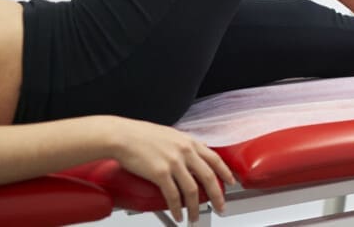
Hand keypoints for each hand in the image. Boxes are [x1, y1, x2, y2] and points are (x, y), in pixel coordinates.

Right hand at [103, 116, 235, 223]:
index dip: (225, 172)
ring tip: (195, 217)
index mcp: (189, 142)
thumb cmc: (142, 135)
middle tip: (221, 207)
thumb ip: (184, 144)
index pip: (215, 158)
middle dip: (217, 195)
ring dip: (195, 208)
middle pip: (209, 177)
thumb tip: (194, 150)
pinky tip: (178, 215)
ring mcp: (174, 162)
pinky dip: (177, 208)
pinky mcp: (160, 173)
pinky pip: (173, 196)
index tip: (230, 182)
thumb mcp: (171, 135)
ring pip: (192, 190)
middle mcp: (185, 151)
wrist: (123, 136)